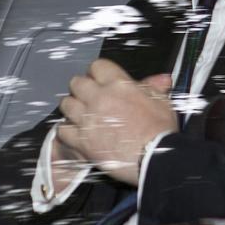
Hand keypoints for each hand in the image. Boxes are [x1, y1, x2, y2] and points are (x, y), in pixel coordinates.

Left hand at [56, 59, 176, 184]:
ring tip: (81, 116)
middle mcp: (99, 98)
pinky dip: (67, 132)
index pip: (97, 66)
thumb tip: (161, 79)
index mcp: (118, 85)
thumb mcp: (162, 103)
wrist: (155, 159)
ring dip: (72, 109)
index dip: (97, 73)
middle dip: (82, 89)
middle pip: (76, 82)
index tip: (100, 81)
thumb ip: (154, 88)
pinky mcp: (81, 140)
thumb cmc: (161, 131)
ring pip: (66, 104)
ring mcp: (87, 119)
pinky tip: (76, 134)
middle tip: (89, 98)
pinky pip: (62, 130)